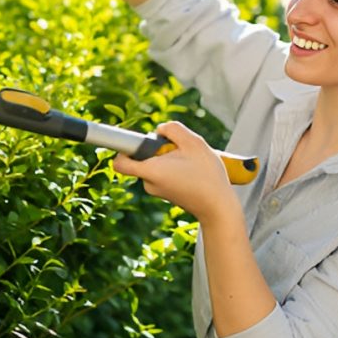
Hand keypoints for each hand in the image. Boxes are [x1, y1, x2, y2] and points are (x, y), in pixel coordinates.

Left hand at [112, 121, 241, 223]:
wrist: (218, 208)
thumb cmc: (208, 177)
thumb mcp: (194, 143)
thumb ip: (172, 129)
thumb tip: (160, 130)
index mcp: (151, 171)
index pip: (120, 162)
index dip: (122, 147)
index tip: (132, 139)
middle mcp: (149, 183)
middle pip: (141, 158)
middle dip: (157, 149)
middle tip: (179, 150)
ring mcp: (156, 190)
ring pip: (154, 164)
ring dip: (168, 158)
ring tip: (189, 162)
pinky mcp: (165, 193)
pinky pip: (162, 173)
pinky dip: (173, 168)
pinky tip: (191, 171)